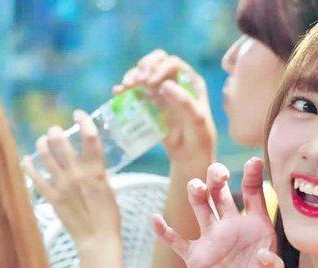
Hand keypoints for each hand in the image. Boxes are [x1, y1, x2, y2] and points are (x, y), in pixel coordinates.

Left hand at [22, 110, 120, 247]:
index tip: (79, 113)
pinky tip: (27, 159)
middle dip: (56, 132)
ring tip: (42, 141)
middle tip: (55, 131)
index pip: (91, 139)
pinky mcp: (51, 196)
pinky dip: (29, 166)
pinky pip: (34, 177)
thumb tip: (91, 164)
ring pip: (45, 155)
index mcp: (96, 171)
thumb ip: (98, 174)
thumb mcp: (110, 190)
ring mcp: (61, 184)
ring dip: (42, 144)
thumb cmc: (109, 216)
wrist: (97, 238)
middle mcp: (77, 174)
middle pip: (61, 143)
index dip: (84, 122)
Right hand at [114, 50, 215, 169]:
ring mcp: (162, 91)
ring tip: (126, 86)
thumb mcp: (196, 120)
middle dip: (144, 66)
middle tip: (136, 81)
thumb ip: (184, 102)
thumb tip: (165, 85)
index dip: (160, 67)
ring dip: (133, 75)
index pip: (173, 63)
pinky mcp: (151, 103)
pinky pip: (136, 89)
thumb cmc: (199, 137)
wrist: (190, 156)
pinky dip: (126, 88)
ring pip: (144, 73)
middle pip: (157, 61)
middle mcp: (177, 83)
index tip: (151, 81)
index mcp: (191, 82)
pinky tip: (118, 92)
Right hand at [152, 158, 283, 267]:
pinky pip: (177, 240)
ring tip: (196, 187)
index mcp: (256, 229)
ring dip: (196, 195)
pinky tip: (155, 219)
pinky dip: (165, 230)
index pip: (253, 196)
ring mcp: (212, 241)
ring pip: (200, 208)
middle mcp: (232, 229)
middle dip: (218, 179)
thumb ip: (271, 267)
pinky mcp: (195, 257)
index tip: (254, 161)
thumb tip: (266, 255)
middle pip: (222, 195)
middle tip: (218, 173)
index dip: (253, 178)